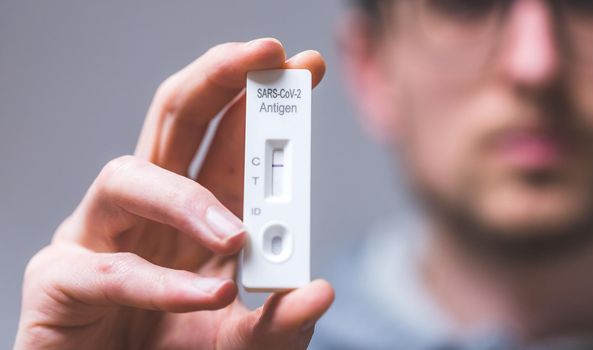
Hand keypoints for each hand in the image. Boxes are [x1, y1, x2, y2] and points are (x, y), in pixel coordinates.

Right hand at [15, 38, 333, 349]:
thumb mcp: (243, 343)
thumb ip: (278, 322)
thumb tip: (319, 291)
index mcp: (197, 213)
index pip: (227, 139)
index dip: (260, 99)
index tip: (302, 65)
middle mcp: (149, 212)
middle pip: (174, 120)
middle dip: (219, 80)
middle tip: (265, 56)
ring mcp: (100, 237)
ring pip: (129, 175)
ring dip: (188, 197)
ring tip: (237, 236)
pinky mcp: (63, 279)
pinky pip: (109, 268)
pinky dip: (162, 284)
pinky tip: (206, 295)